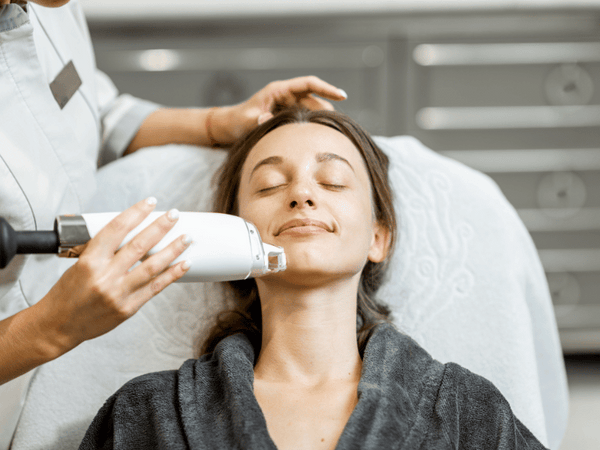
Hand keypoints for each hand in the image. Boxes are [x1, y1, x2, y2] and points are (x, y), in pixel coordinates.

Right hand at [35, 198, 190, 352]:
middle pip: (139, 245)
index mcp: (90, 261)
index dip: (136, 213)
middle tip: (174, 215)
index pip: (117, 228)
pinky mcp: (128, 308)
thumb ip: (103, 249)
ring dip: (173, 250)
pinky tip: (184, 264)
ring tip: (186, 238)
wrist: (59, 325)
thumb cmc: (68, 292)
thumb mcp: (79, 263)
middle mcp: (105, 276)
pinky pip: (155, 288)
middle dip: (161, 227)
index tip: (150, 202)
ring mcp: (118, 293)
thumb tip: (129, 230)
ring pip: (153, 267)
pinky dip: (173, 274)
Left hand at [214, 75, 346, 143]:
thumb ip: (257, 121)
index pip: (309, 84)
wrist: (230, 128)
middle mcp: (288, 97)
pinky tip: (318, 143)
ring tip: (328, 139)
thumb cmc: (237, 121)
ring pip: (313, 114)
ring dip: (319, 124)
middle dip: (327, 113)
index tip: (342, 95)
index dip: (327, 89)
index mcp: (279, 90)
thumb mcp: (246, 121)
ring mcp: (290, 108)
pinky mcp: (289, 119)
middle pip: (316, 101)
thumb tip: (268, 121)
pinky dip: (312, 131)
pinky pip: (306, 123)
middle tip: (336, 129)